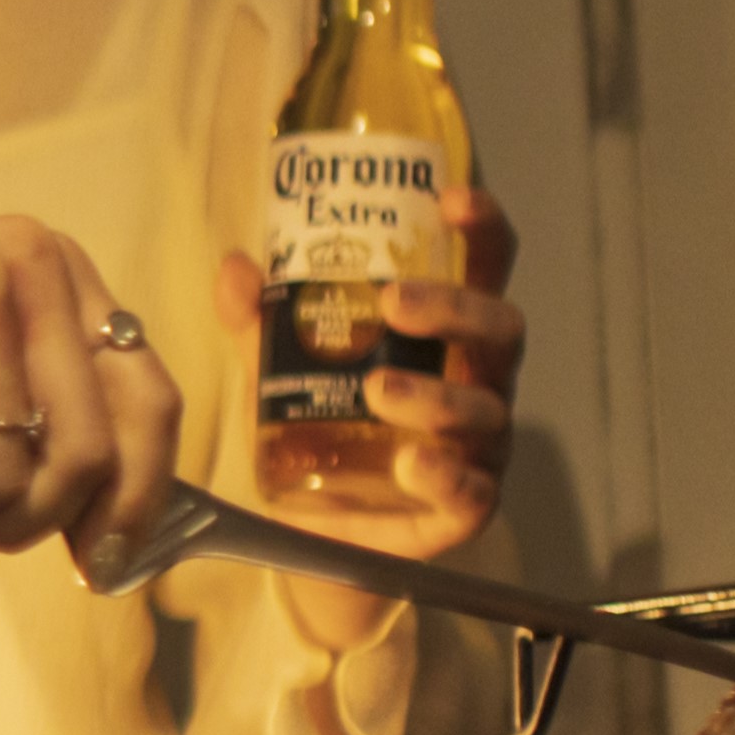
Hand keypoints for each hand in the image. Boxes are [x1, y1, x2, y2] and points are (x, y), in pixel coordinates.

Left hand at [203, 192, 528, 642]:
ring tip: (379, 390)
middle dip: (453, 308)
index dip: (482, 228)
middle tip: (393, 303)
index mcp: (447, 333)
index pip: (485, 267)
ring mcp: (479, 445)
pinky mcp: (466, 507)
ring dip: (435, 394)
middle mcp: (476, 379)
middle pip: (499, 328)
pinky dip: (444, 475)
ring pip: (483, 408)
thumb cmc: (321, 431)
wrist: (316, 533)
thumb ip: (260, 322)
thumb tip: (235, 266)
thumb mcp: (280, 370)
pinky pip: (473, 491)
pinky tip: (412, 464)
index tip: (452, 201)